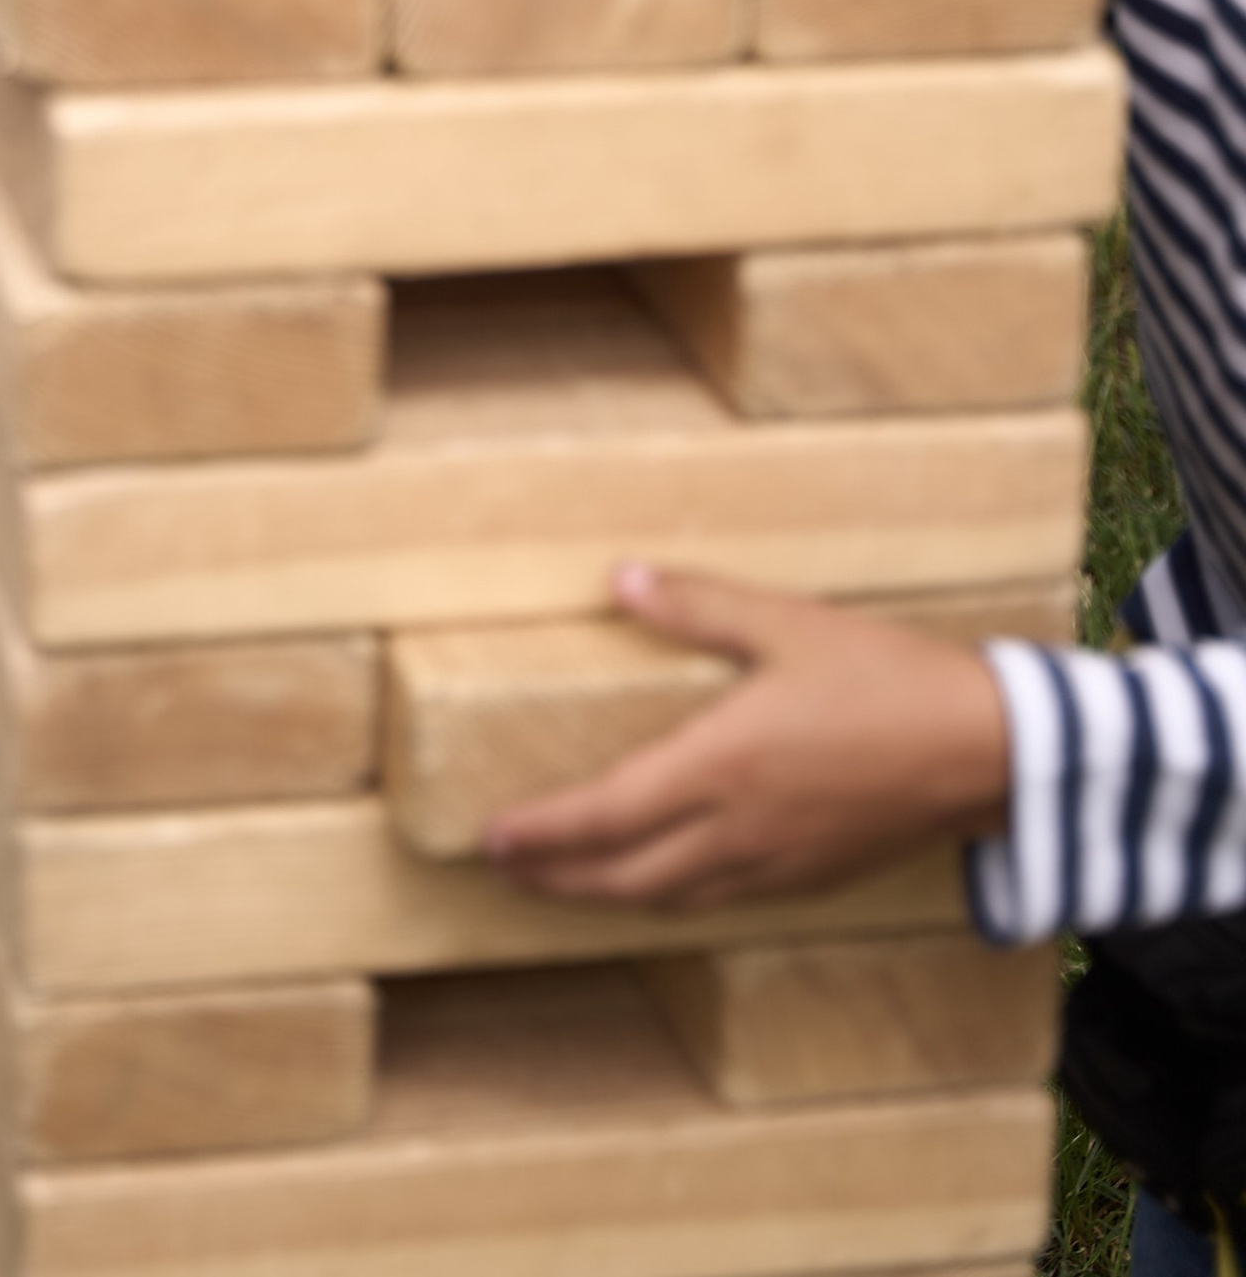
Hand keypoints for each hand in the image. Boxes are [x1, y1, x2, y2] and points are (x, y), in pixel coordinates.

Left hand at [485, 563, 1013, 911]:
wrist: (987, 752)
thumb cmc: (886, 677)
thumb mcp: (787, 624)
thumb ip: (698, 605)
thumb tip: (619, 578)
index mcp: (722, 764)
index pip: (606, 815)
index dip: (544, 834)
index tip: (491, 838)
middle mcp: (740, 828)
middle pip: (626, 876)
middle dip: (558, 878)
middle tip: (505, 868)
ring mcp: (778, 862)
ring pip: (671, 896)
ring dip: (609, 893)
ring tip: (565, 881)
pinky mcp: (813, 874)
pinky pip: (720, 899)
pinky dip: (671, 895)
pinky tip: (661, 880)